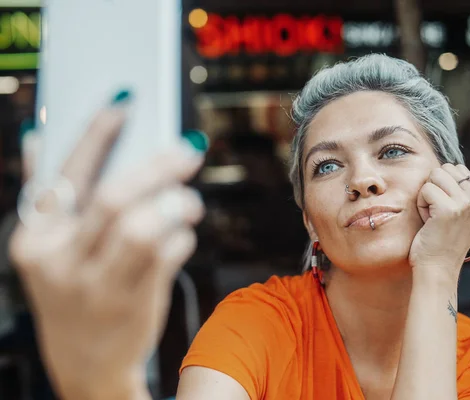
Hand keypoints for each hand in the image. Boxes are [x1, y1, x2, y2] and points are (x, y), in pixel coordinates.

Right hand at [9, 103, 205, 398]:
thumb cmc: (76, 292)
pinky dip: (182, 236)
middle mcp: (60, 262)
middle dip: (157, 167)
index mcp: (34, 239)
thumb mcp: (52, 250)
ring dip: (176, 204)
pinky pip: (167, 256)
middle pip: (114, 199)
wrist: (87, 364)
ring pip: (144, 228)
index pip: (65, 175)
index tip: (126, 100)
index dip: (97, 134)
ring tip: (188, 200)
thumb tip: (38, 136)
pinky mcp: (132, 304)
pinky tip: (182, 234)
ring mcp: (96, 287)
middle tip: (189, 147)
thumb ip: (51, 197)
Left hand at [409, 164, 469, 283]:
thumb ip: (460, 192)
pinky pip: (425, 189)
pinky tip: (428, 221)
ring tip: (432, 217)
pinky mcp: (449, 209)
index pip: (457, 169)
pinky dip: (420, 204)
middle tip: (436, 214)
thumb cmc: (441, 242)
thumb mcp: (460, 214)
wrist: (437, 269)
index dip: (443, 187)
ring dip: (426, 195)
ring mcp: (466, 204)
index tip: (445, 211)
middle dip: (434, 188)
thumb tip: (449, 167)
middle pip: (445, 169)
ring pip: (435, 176)